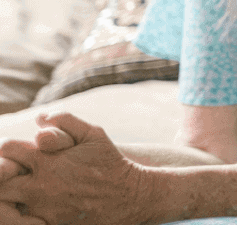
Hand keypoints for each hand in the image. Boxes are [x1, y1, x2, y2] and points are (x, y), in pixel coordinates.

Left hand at [0, 113, 154, 224]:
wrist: (128, 196)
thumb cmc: (110, 162)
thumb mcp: (94, 133)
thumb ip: (65, 120)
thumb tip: (39, 117)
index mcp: (48, 160)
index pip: (7, 149)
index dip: (8, 148)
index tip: (17, 152)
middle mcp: (40, 186)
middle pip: (0, 180)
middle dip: (4, 173)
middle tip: (14, 173)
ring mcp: (42, 209)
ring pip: (5, 205)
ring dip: (8, 197)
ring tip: (17, 192)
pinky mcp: (48, 224)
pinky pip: (21, 222)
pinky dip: (19, 215)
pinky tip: (28, 208)